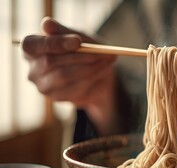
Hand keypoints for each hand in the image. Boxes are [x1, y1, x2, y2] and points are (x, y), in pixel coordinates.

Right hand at [22, 17, 116, 134]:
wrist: (97, 73)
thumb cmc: (83, 50)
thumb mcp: (78, 36)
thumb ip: (64, 31)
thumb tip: (46, 24)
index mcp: (32, 48)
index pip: (32, 45)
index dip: (54, 43)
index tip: (78, 41)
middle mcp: (33, 68)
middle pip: (49, 62)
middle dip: (78, 55)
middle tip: (102, 51)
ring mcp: (43, 86)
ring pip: (64, 76)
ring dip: (89, 67)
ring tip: (107, 59)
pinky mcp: (57, 97)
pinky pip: (74, 88)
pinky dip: (92, 78)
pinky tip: (103, 70)